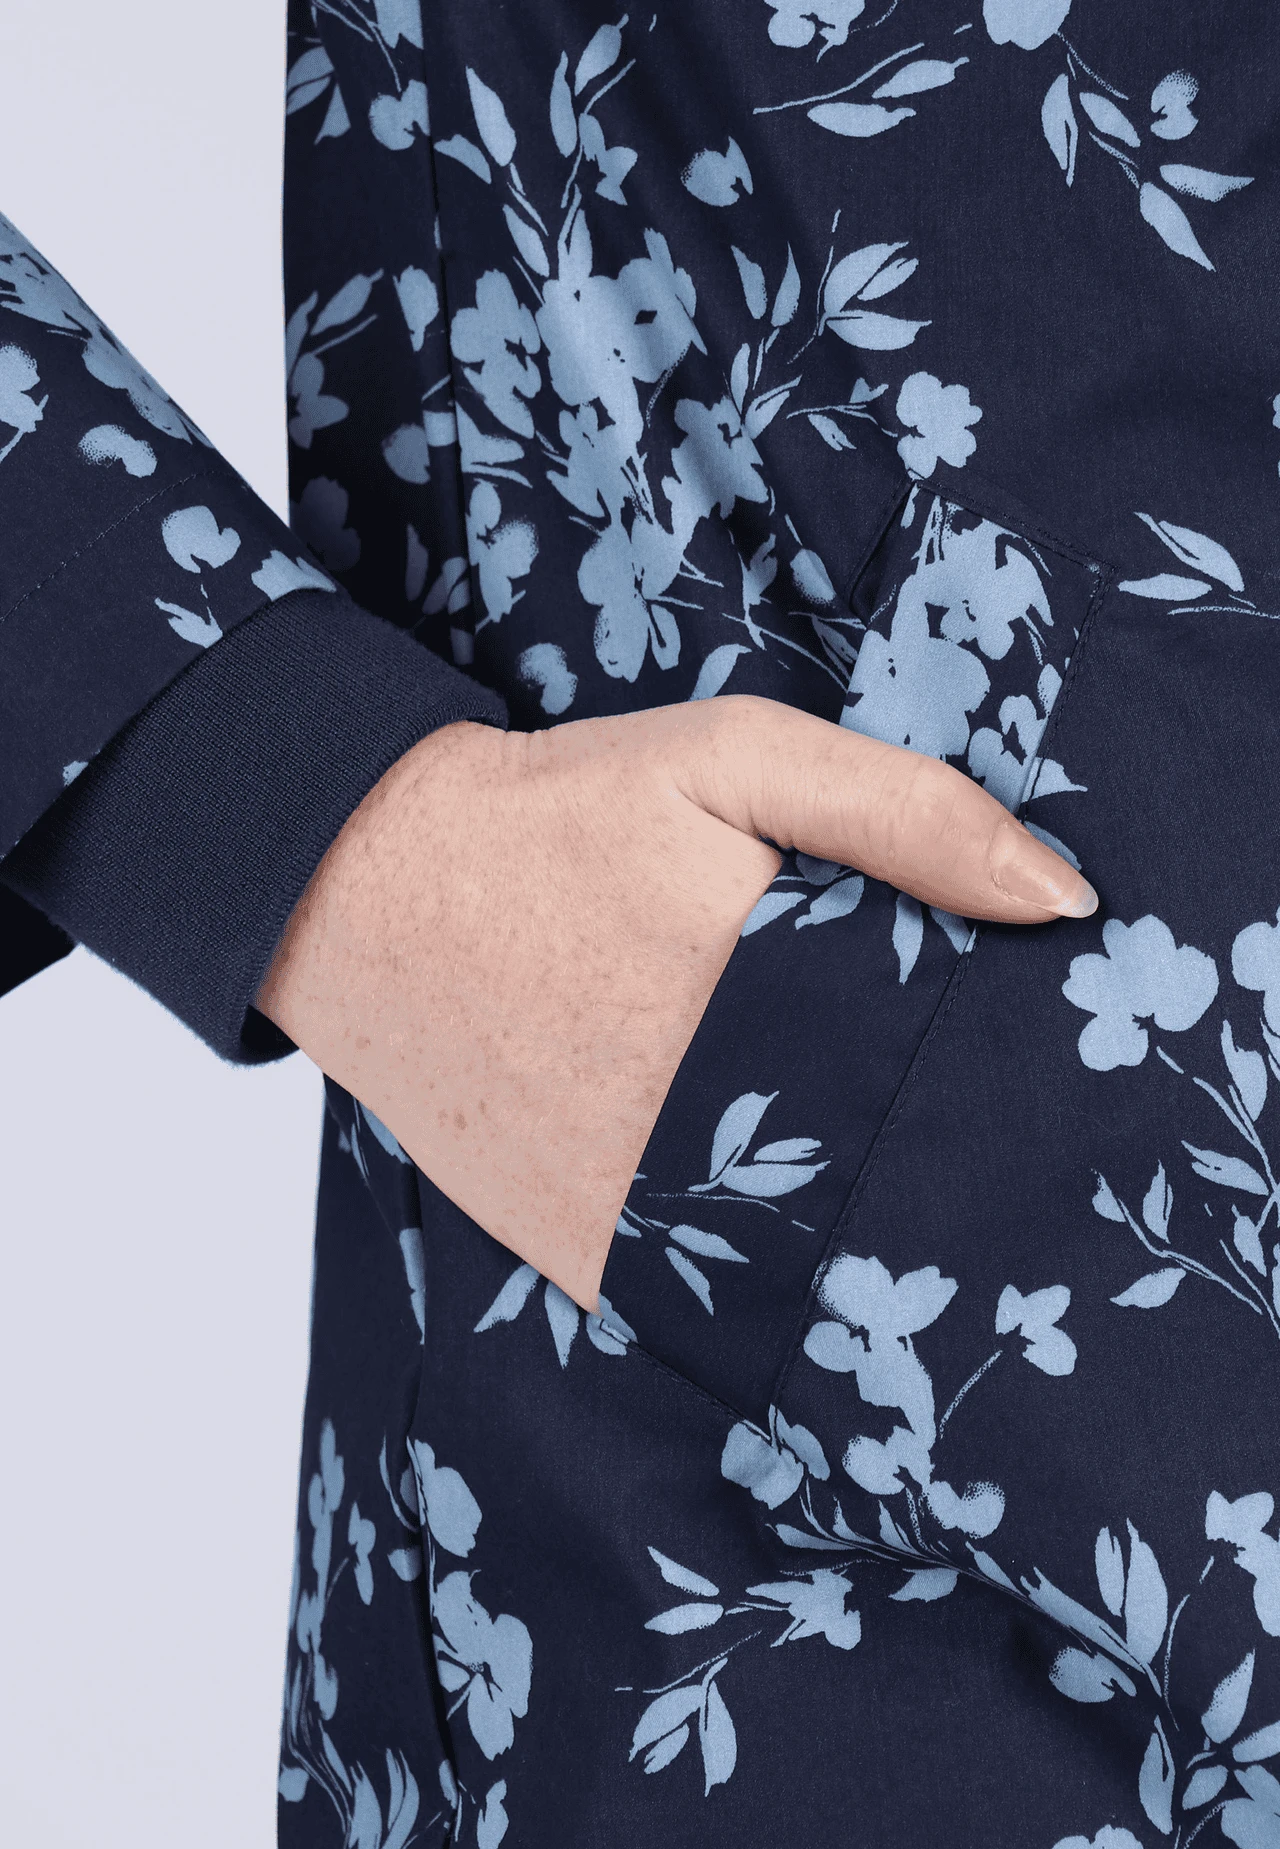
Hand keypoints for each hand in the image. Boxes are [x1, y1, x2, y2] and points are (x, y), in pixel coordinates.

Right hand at [255, 697, 1095, 1309]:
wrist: (371, 893)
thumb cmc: (560, 817)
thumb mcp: (733, 759)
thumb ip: (904, 815)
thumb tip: (1066, 902)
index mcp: (770, 1011)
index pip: (946, 1081)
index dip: (993, 1070)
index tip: (1020, 1054)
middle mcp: (711, 1138)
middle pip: (890, 1175)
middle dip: (925, 1142)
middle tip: (935, 1104)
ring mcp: (641, 1217)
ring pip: (810, 1248)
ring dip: (845, 1208)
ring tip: (842, 1140)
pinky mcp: (585, 1257)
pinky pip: (713, 1287)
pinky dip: (753, 1253)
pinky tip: (757, 1185)